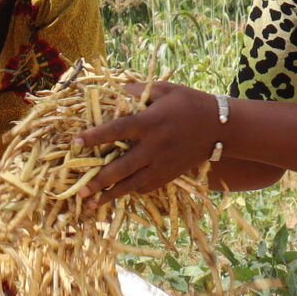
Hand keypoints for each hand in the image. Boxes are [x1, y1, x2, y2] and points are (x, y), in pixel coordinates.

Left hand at [78, 80, 223, 199]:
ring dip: (110, 195)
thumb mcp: (165, 90)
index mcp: (151, 122)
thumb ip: (138, 90)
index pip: (117, 130)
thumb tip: (112, 91)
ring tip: (90, 205)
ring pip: (132, 184)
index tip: (75, 143)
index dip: (95, 137)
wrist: (220, 127)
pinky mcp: (169, 175)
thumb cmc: (190, 103)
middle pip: (122, 167)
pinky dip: (130, 190)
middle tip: (80, 192)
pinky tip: (117, 193)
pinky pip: (146, 187)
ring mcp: (162, 164)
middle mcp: (154, 146)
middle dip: (100, 181)